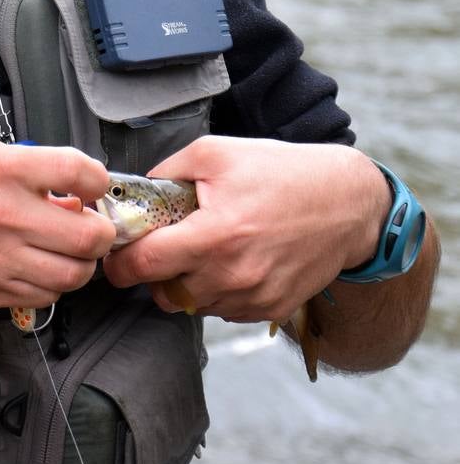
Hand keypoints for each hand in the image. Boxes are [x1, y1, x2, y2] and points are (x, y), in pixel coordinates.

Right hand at [0, 140, 114, 309]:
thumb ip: (27, 166)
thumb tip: (70, 185)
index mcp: (2, 171)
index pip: (80, 172)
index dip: (99, 180)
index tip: (94, 187)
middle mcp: (6, 216)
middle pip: (90, 235)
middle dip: (100, 230)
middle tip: (90, 224)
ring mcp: (1, 259)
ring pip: (74, 275)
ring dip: (81, 262)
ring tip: (68, 249)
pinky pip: (46, 296)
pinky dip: (54, 284)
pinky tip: (40, 267)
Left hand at [102, 136, 390, 323]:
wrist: (347, 202)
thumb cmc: (282, 172)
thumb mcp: (216, 152)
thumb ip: (167, 172)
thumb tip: (138, 191)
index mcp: (215, 234)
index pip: (146, 266)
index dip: (121, 263)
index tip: (116, 256)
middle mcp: (233, 274)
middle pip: (164, 292)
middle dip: (152, 273)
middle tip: (160, 247)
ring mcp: (254, 297)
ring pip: (193, 305)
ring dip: (185, 283)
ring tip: (200, 249)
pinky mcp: (271, 309)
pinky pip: (224, 310)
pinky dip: (215, 291)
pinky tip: (227, 261)